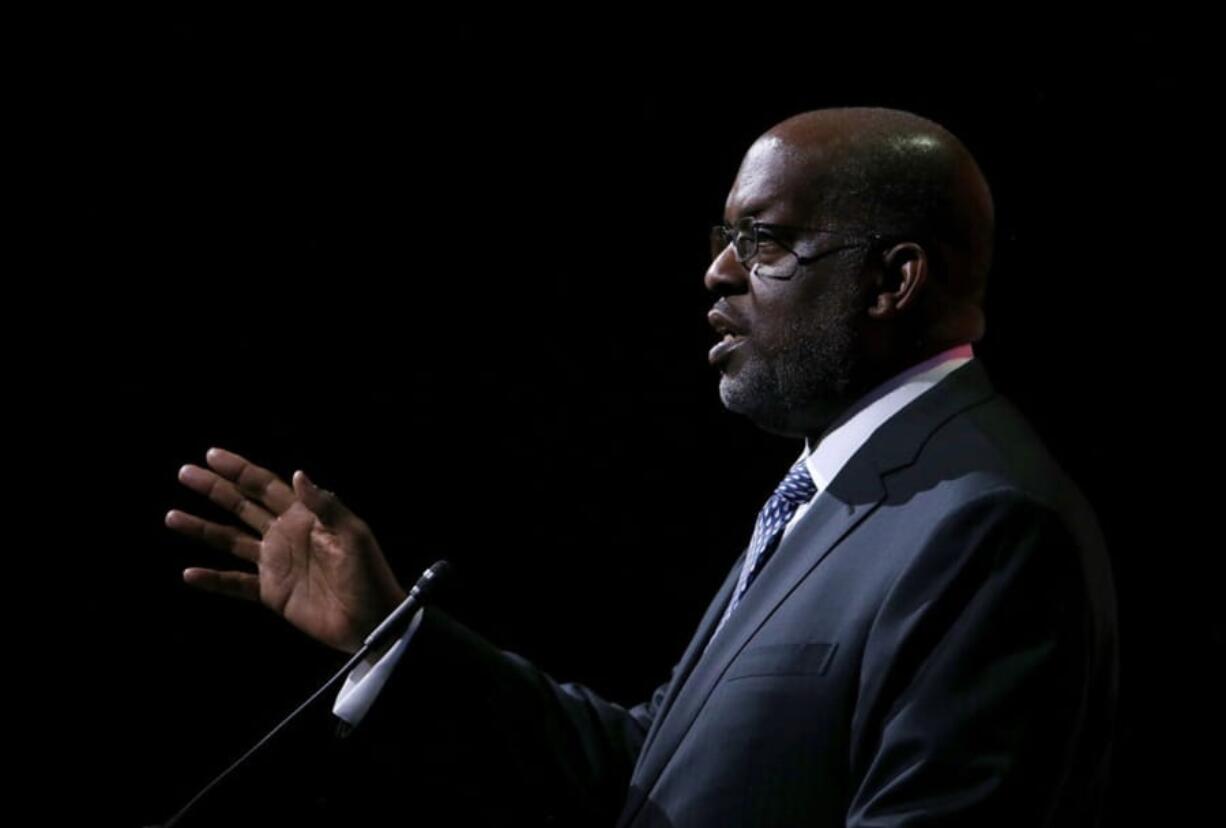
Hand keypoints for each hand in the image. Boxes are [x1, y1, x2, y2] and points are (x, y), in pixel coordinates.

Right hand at [166, 447, 406, 653]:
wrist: (372, 620)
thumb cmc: (368, 574)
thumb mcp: (352, 535)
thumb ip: (324, 505)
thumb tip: (297, 473)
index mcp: (305, 517)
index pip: (265, 486)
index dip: (240, 470)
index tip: (211, 455)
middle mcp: (285, 535)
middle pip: (242, 506)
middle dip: (214, 490)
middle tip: (184, 473)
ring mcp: (277, 564)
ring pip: (231, 541)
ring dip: (203, 529)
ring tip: (171, 517)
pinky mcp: (273, 593)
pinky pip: (236, 584)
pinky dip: (213, 579)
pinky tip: (189, 573)